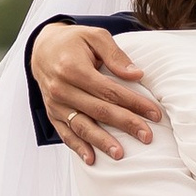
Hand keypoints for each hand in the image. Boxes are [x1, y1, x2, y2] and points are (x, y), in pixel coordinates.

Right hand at [35, 22, 156, 161]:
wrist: (41, 49)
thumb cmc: (73, 42)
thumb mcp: (94, 36)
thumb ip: (115, 55)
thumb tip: (136, 74)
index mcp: (74, 68)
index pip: (110, 90)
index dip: (134, 103)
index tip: (154, 114)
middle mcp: (62, 88)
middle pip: (99, 111)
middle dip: (125, 124)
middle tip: (147, 136)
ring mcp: (55, 104)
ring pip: (82, 126)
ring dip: (101, 142)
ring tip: (119, 154)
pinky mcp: (52, 114)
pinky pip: (65, 133)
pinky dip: (78, 147)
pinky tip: (91, 159)